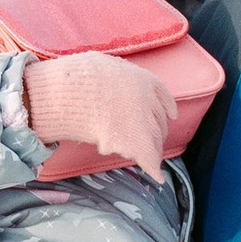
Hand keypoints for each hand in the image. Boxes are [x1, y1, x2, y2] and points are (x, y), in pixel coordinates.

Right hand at [21, 51, 175, 179]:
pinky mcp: (134, 140)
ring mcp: (142, 120)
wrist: (69, 93)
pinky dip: (152, 167)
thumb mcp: (101, 66)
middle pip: (159, 121)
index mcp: (141, 79)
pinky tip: (157, 176)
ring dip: (153, 150)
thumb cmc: (76, 77)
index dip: (167, 106)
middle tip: (152, 141)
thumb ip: (114, 77)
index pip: (162, 94)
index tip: (171, 115)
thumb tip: (111, 81)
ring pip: (154, 139)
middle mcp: (147, 99)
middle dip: (157, 132)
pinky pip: (147, 156)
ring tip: (150, 159)